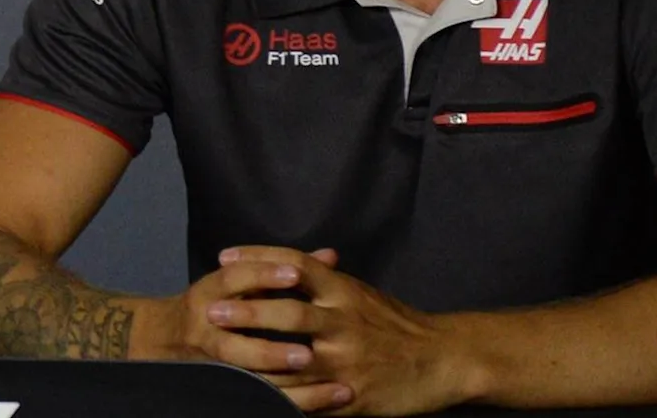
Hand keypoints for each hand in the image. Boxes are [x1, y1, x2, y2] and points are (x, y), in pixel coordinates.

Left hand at [194, 247, 474, 414]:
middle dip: (247, 312)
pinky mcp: (354, 396)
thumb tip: (292, 263)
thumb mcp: (363, 294)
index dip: (258, 258)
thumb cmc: (399, 324)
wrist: (445, 359)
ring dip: (254, 361)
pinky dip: (282, 398)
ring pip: (293, 361)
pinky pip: (310, 399)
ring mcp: (348, 362)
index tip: (224, 256)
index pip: (294, 265)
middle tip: (211, 311)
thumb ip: (327, 281)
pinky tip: (254, 397)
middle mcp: (344, 323)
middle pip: (288, 313)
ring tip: (220, 357)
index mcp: (345, 292)